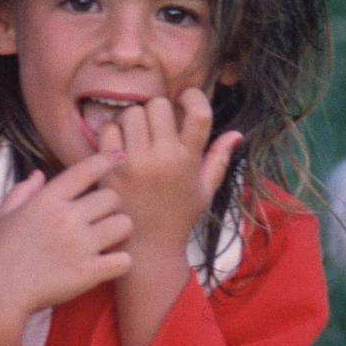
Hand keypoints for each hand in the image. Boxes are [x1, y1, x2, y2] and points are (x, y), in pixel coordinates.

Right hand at [0, 152, 130, 345]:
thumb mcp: (2, 216)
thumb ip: (22, 192)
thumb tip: (38, 174)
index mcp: (46, 201)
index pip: (85, 170)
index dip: (107, 160)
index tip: (119, 158)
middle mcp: (66, 218)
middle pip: (112, 198)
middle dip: (112, 207)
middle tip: (103, 220)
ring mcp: (79, 245)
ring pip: (124, 225)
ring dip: (120, 232)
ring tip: (110, 242)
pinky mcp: (88, 273)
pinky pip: (124, 260)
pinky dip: (121, 263)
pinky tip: (110, 265)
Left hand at [99, 89, 241, 255]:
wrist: (147, 249)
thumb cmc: (178, 218)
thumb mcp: (205, 191)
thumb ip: (219, 159)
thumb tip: (236, 133)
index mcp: (189, 160)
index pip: (199, 113)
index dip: (192, 97)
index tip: (184, 100)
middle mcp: (163, 159)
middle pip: (158, 105)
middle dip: (157, 110)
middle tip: (155, 125)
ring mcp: (135, 163)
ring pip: (131, 113)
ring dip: (133, 119)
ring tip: (136, 136)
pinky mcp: (111, 169)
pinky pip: (108, 129)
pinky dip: (112, 132)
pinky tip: (119, 146)